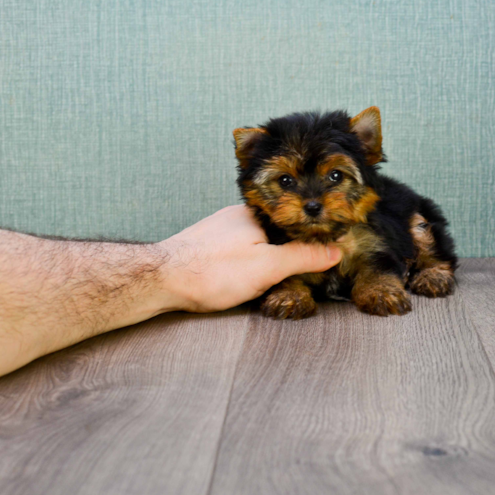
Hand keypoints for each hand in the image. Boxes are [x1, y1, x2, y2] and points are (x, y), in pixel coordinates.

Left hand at [158, 205, 341, 311]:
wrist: (159, 280)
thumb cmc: (211, 272)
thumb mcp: (268, 267)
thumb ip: (303, 257)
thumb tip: (335, 251)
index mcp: (255, 213)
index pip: (295, 219)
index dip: (312, 234)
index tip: (329, 249)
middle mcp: (237, 216)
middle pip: (276, 230)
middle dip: (291, 247)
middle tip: (307, 270)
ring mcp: (220, 230)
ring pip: (256, 241)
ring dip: (269, 257)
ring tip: (279, 278)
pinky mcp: (207, 246)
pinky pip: (239, 251)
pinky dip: (249, 263)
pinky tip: (248, 278)